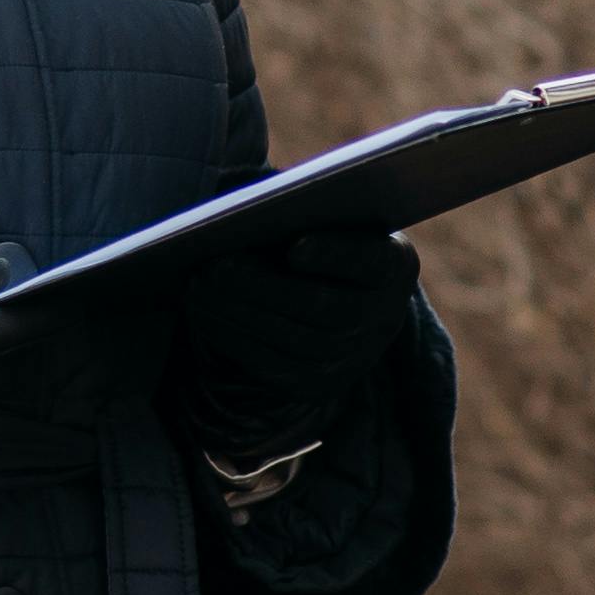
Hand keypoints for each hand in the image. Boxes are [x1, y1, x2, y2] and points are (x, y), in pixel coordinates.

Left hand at [163, 223, 423, 473]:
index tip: (295, 247)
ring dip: (242, 312)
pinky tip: (204, 314)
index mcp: (395, 264)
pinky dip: (235, 338)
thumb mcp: (320, 215)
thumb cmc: (317, 233)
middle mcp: (385, 317)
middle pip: (327, 308)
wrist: (332, 289)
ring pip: (297, 341)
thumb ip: (296, 210)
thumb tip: (243, 213)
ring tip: (200, 285)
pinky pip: (276, 367)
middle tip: (216, 264)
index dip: (335, 256)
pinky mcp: (320, 384)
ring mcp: (356, 357)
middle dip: (266, 287)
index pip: (372, 261)